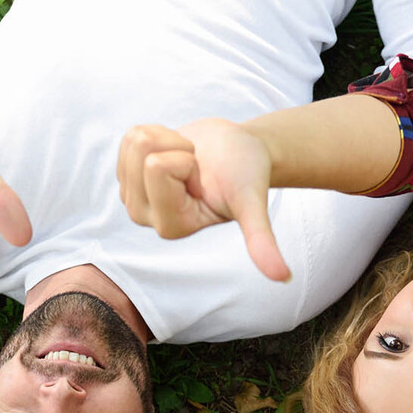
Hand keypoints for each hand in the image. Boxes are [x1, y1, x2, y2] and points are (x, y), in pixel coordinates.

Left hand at [117, 118, 288, 280]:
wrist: (238, 153)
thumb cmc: (247, 174)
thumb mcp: (253, 205)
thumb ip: (260, 241)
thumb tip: (284, 278)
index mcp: (171, 227)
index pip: (157, 166)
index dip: (185, 161)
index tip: (203, 179)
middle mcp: (147, 219)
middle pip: (142, 154)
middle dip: (174, 147)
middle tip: (196, 168)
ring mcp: (134, 196)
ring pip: (134, 143)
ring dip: (167, 140)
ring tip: (189, 160)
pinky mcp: (128, 175)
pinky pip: (129, 137)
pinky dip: (158, 133)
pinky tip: (176, 153)